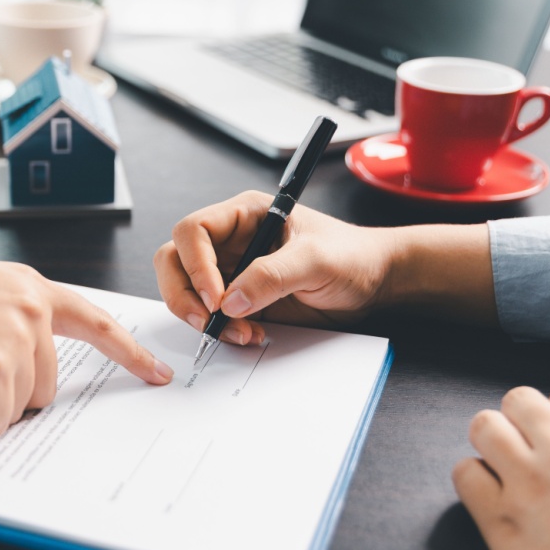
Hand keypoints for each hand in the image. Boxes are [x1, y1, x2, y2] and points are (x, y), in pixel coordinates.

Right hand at [0, 258, 173, 438]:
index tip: (158, 374)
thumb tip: (24, 370)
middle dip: (4, 392)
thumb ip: (6, 321)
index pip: (94, 321)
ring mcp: (17, 335)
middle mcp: (30, 305)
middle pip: (45, 385)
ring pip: (20, 408)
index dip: (128, 353)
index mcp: (25, 286)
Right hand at [155, 191, 396, 344]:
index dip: (195, 264)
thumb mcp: (317, 259)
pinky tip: (251, 335)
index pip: (193, 231)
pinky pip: (210, 317)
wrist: (374, 283)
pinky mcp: (238, 301)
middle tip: (208, 321)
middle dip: (184, 295)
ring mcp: (230, 272)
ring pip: (186, 292)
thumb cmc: (351, 255)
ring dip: (203, 318)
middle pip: (175, 261)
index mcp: (244, 214)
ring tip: (240, 332)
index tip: (216, 297)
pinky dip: (221, 332)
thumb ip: (273, 275)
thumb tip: (232, 300)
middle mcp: (229, 241)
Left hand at [453, 379, 549, 549]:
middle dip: (520, 422)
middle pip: (519, 400)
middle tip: (527, 451)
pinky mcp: (500, 518)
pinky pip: (464, 474)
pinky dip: (471, 482)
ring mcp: (531, 479)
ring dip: (490, 443)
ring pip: (484, 426)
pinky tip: (488, 500)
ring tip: (502, 469)